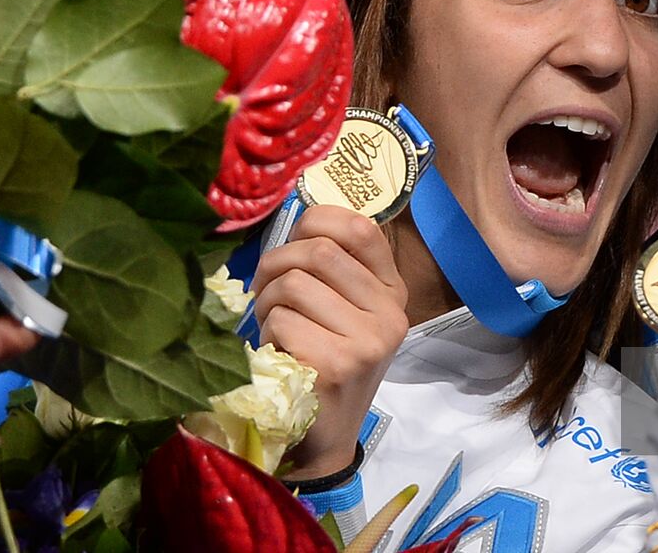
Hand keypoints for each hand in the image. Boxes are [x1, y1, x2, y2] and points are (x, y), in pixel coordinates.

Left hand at [250, 204, 408, 476]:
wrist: (324, 438)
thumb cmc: (326, 362)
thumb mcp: (346, 314)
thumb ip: (335, 270)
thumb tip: (299, 219)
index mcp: (393, 292)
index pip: (361, 228)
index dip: (318, 220)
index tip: (296, 239)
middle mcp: (389, 313)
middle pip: (318, 252)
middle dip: (275, 263)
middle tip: (264, 288)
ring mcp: (367, 341)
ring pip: (294, 284)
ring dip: (266, 302)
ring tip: (270, 324)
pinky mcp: (337, 365)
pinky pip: (283, 322)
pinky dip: (266, 334)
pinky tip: (277, 353)